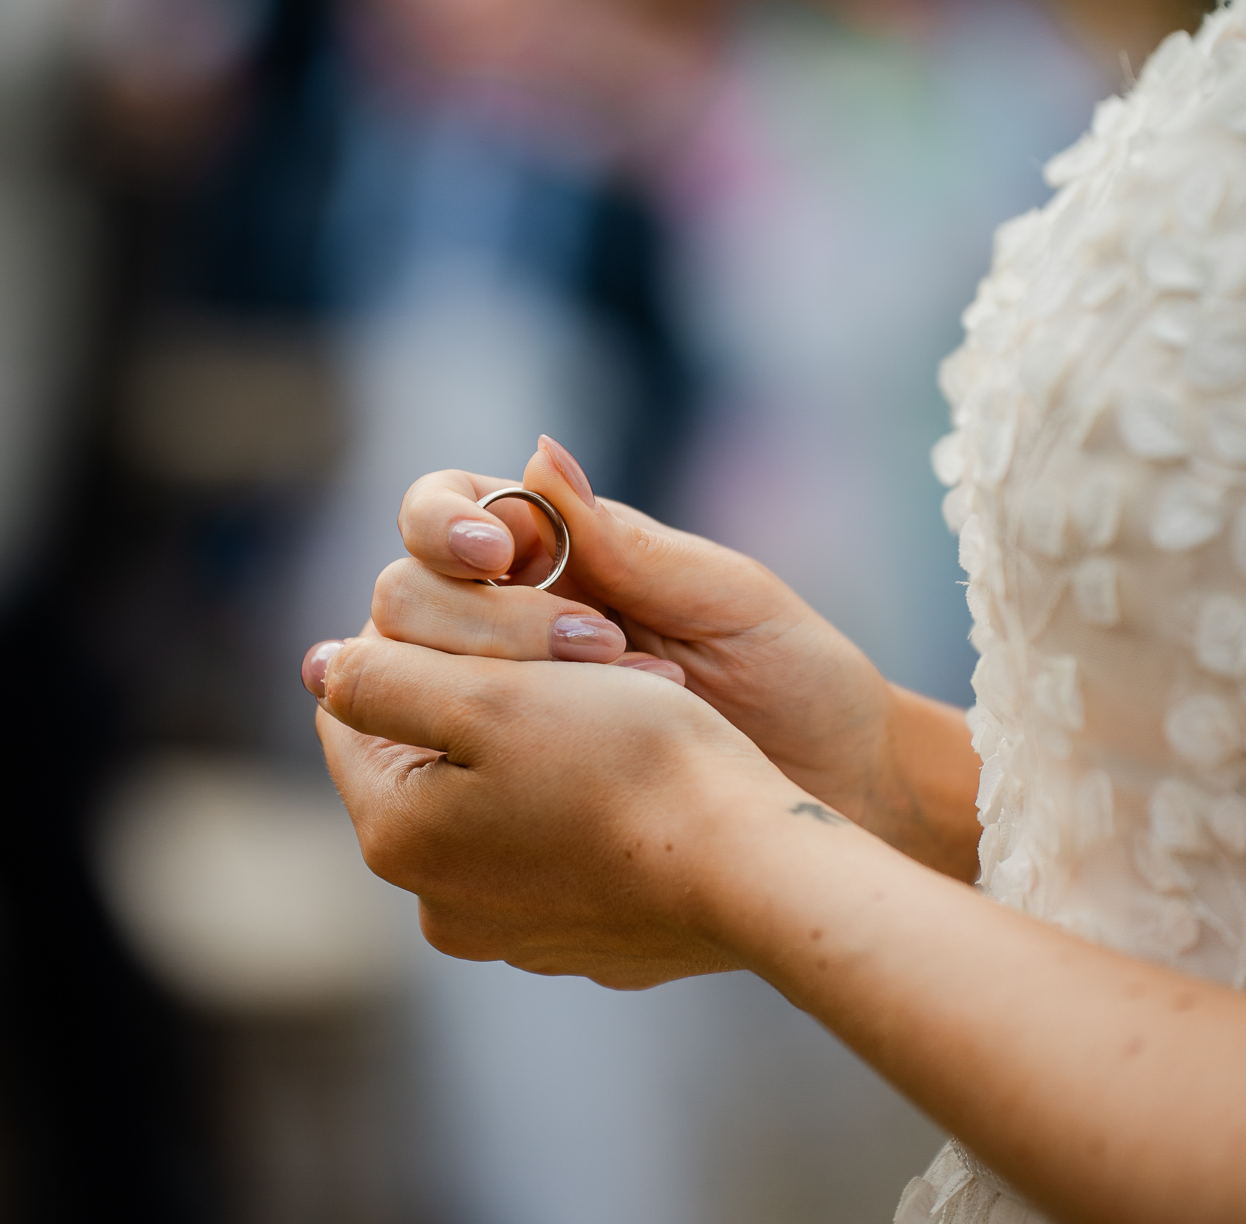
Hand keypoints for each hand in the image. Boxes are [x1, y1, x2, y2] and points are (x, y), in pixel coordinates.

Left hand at [308, 632, 794, 987]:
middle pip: (426, 751)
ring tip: (612, 701)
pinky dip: (575, 798)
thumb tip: (322, 667)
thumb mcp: (487, 695)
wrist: (750, 867)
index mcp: (398, 835)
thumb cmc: (628, 763)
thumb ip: (384, 676)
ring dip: (533, 738)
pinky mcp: (574, 939)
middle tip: (570, 649)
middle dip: (484, 686)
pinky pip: (549, 843)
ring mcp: (508, 929)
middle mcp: (438, 900)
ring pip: (491, 795)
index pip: (357, 706)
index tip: (491, 609)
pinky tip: (634, 770)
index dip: (417, 636)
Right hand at [362, 435, 978, 878]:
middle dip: (479, 617)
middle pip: (404, 595)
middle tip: (597, 647)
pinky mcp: (504, 781)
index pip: (442, 514)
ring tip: (611, 710)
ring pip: (405, 679)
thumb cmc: (796, 679)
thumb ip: (624, 541)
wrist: (840, 792)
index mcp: (554, 555)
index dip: (444, 524)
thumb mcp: (724, 598)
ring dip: (486, 685)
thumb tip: (537, 452)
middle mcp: (506, 623)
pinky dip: (470, 760)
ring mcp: (498, 706)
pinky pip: (440, 766)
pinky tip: (538, 773)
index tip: (496, 554)